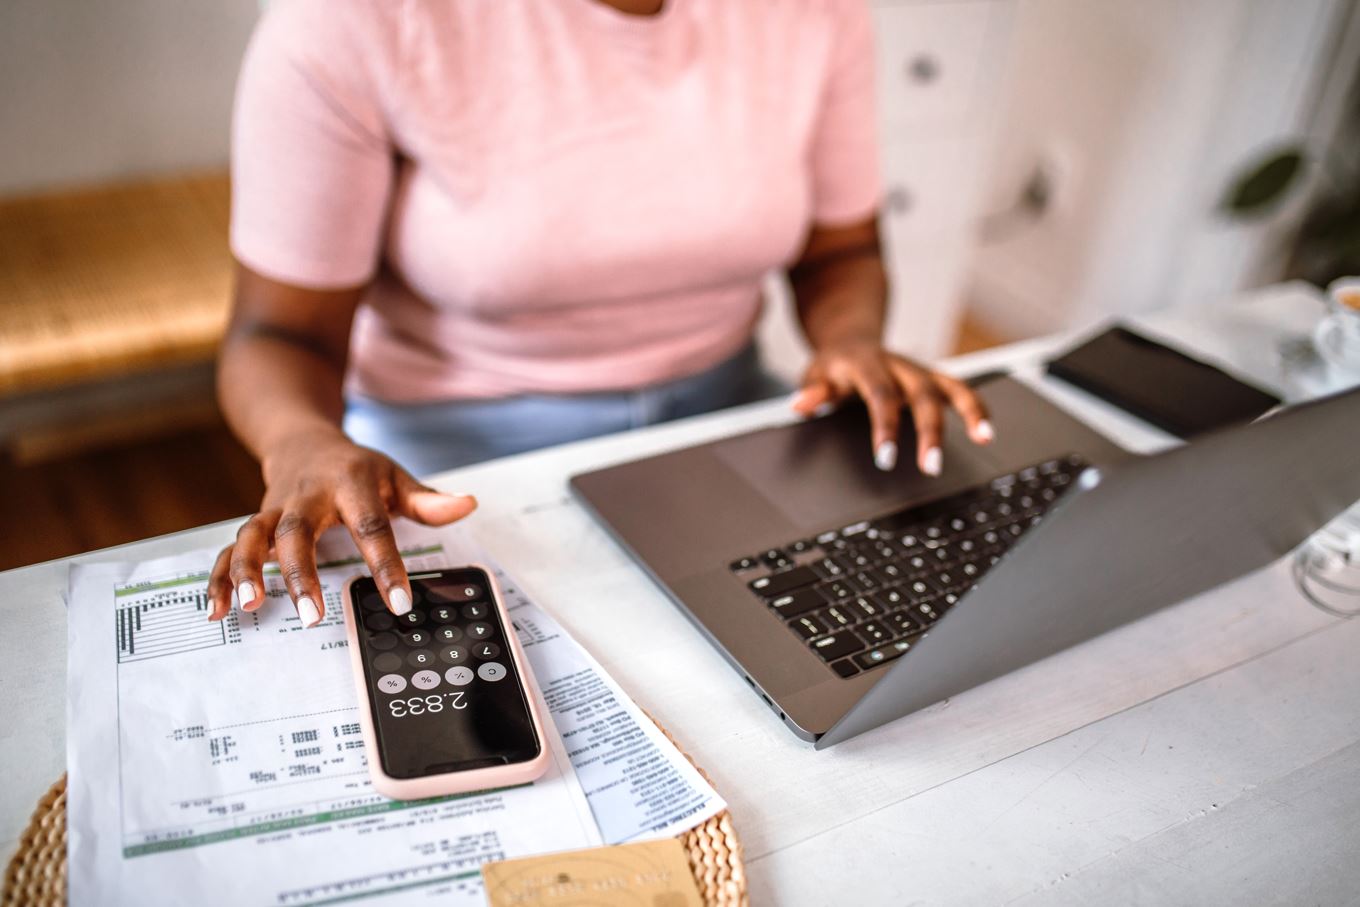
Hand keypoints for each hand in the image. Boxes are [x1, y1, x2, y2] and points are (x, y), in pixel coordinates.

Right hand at [205, 429, 476, 626]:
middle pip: (297, 531)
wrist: (303, 440)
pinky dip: (219, 578)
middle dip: (300, 573)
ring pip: (253, 536)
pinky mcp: (255, 524)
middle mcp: (307, 496)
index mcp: (349, 484)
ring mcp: (275, 510)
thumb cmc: (355, 468)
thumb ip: (427, 500)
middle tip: (311, 615)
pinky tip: (218, 609)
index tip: (399, 602)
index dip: (386, 564)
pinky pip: (228, 550)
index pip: (372, 526)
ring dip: (247, 570)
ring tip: (251, 606)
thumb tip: (467, 505)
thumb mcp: (394, 476)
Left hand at [789, 340, 992, 473]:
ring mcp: (920, 371)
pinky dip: (977, 409)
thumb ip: (814, 391)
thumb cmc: (835, 365)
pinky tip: (987, 433)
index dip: (885, 426)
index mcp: (869, 365)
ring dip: (969, 412)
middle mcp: (900, 366)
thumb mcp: (816, 374)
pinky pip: (960, 391)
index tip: (885, 459)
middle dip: (929, 431)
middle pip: (921, 395)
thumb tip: (801, 404)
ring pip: (951, 387)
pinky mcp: (933, 379)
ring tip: (984, 439)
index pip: (880, 396)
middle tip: (931, 466)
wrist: (851, 339)